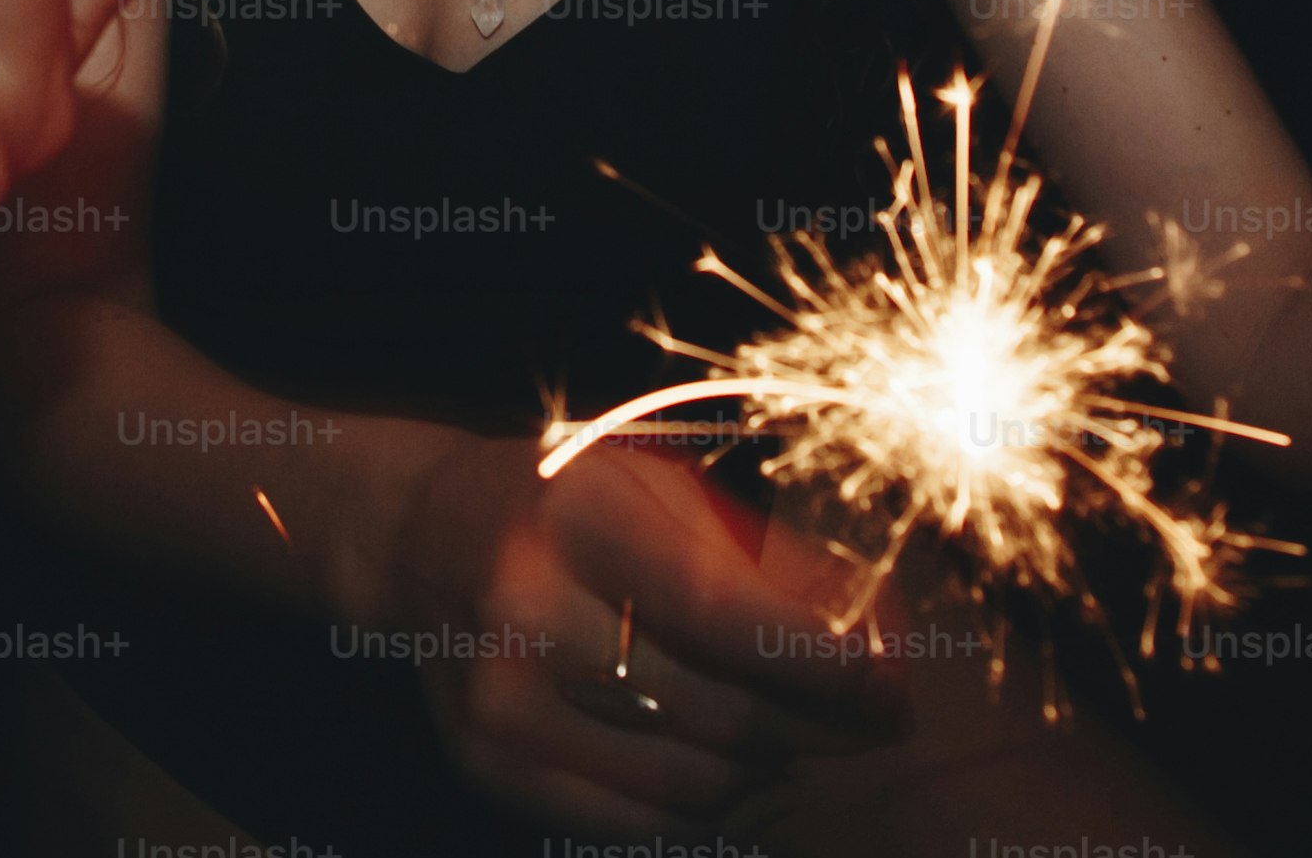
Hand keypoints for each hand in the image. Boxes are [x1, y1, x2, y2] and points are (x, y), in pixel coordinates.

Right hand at [384, 431, 907, 831]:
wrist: (416, 536)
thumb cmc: (570, 503)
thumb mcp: (660, 489)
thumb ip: (769, 558)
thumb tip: (883, 634)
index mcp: (576, 519)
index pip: (719, 610)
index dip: (820, 662)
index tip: (895, 687)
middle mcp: (525, 611)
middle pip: (714, 711)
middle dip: (821, 728)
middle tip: (881, 723)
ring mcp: (499, 702)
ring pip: (688, 782)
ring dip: (773, 772)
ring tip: (805, 740)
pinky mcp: (491, 766)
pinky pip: (637, 823)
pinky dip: (710, 809)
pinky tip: (742, 775)